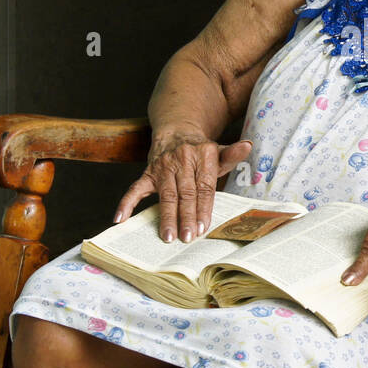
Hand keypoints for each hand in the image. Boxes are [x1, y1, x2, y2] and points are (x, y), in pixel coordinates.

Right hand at [115, 131, 253, 242]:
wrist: (176, 130)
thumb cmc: (201, 150)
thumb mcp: (219, 151)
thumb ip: (232, 154)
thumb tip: (247, 146)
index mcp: (202, 155)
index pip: (204, 186)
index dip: (204, 208)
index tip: (204, 227)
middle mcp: (182, 159)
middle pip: (185, 193)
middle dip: (187, 216)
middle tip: (188, 236)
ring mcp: (162, 166)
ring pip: (165, 194)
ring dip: (166, 216)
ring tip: (168, 236)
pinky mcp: (148, 172)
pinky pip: (135, 189)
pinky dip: (126, 204)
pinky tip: (120, 219)